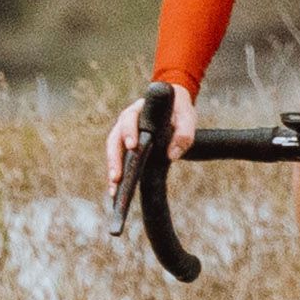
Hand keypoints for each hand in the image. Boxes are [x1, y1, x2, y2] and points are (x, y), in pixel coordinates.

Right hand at [105, 81, 194, 201]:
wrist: (174, 107)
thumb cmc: (179, 110)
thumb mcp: (187, 117)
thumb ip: (184, 133)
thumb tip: (172, 155)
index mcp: (139, 109)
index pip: (129, 119)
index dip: (129, 132)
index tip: (133, 146)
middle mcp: (126, 121)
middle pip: (114, 139)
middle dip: (114, 159)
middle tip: (117, 177)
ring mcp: (123, 133)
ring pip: (113, 151)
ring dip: (112, 170)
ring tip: (115, 191)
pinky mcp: (125, 145)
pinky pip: (118, 160)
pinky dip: (116, 174)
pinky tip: (117, 191)